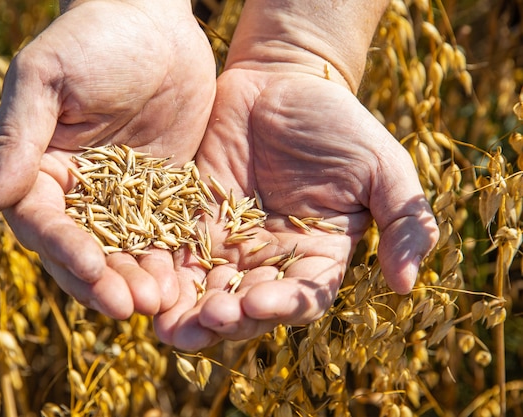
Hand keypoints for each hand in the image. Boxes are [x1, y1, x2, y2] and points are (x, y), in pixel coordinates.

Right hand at [0, 0, 215, 318]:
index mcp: (41, 170)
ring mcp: (123, 197)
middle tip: (130, 307)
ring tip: (159, 303)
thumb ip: (17, 142)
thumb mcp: (46, 82)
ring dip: (138, 279)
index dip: (66, 252)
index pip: (46, 224)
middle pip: (85, 250)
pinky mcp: (164, 192)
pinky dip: (171, 258)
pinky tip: (185, 280)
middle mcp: (78, 192)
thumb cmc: (91, 39)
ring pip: (126, 251)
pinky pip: (166, 232)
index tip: (91, 272)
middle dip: (104, 281)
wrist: (152, 23)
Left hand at [154, 67, 438, 350]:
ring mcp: (227, 244)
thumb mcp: (383, 167)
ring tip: (166, 326)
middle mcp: (270, 259)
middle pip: (246, 306)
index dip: (282, 306)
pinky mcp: (191, 222)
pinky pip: (174, 255)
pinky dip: (160, 276)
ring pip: (204, 291)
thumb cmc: (338, 123)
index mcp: (317, 256)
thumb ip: (404, 221)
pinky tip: (145, 288)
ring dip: (186, 313)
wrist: (280, 82)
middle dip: (225, 320)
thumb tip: (408, 286)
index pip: (301, 297)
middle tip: (204, 323)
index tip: (259, 302)